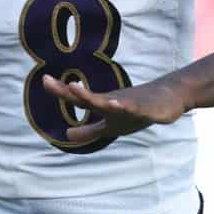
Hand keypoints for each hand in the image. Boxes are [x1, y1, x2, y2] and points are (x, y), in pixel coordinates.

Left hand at [42, 75, 188, 141]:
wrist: (169, 99)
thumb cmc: (136, 109)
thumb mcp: (110, 124)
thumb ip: (89, 130)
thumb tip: (66, 134)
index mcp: (104, 105)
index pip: (79, 99)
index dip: (61, 91)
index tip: (44, 80)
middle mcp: (114, 101)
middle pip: (89, 97)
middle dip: (70, 91)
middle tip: (48, 80)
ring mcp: (132, 104)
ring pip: (112, 102)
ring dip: (95, 98)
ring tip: (76, 90)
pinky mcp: (149, 110)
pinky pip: (138, 109)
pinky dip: (129, 107)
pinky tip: (120, 105)